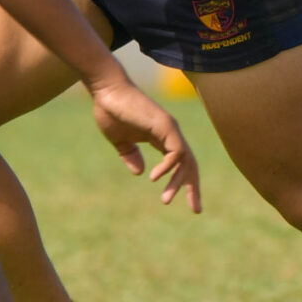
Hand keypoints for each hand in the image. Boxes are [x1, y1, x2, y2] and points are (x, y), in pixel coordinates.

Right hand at [87, 72, 201, 212]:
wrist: (106, 91)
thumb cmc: (111, 111)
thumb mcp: (120, 141)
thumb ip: (130, 155)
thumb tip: (140, 172)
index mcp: (161, 138)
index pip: (181, 163)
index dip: (184, 183)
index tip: (184, 203)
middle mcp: (170, 133)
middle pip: (191, 164)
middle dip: (193, 188)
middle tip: (195, 210)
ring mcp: (170, 128)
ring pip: (186, 160)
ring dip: (178, 182)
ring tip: (166, 199)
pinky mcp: (165, 125)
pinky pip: (176, 151)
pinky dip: (169, 166)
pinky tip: (155, 177)